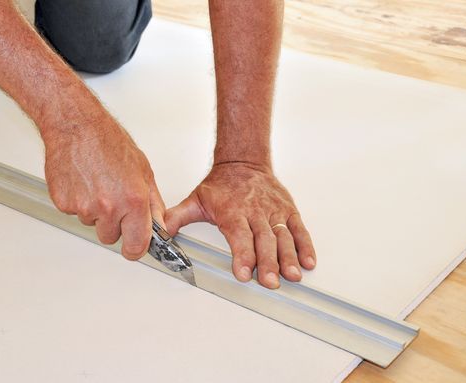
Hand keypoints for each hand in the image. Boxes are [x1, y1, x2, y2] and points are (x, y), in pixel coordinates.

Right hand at [44, 118, 164, 259]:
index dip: (135, 248)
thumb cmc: (108, 141)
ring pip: (92, 223)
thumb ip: (153, 203)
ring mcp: (84, 207)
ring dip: (95, 210)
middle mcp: (109, 207)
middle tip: (112, 198)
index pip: (136, 246)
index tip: (134, 246)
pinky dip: (78, 201)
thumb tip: (158, 225)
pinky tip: (83, 181)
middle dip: (113, 224)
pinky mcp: (64, 203)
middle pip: (110, 237)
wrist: (76, 126)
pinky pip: (74, 213)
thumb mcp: (143, 171)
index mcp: (133, 201)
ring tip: (97, 183)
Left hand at [165, 162, 315, 287]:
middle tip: (271, 282)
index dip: (242, 255)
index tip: (244, 272)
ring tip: (293, 275)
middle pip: (264, 241)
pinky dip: (305, 245)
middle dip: (268, 263)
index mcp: (233, 212)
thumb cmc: (222, 184)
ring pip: (283, 237)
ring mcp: (273, 212)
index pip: (239, 236)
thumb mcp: (196, 199)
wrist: (243, 161)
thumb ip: (176, 218)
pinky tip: (308, 261)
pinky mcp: (288, 211)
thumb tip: (157, 232)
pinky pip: (299, 229)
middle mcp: (255, 213)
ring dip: (289, 257)